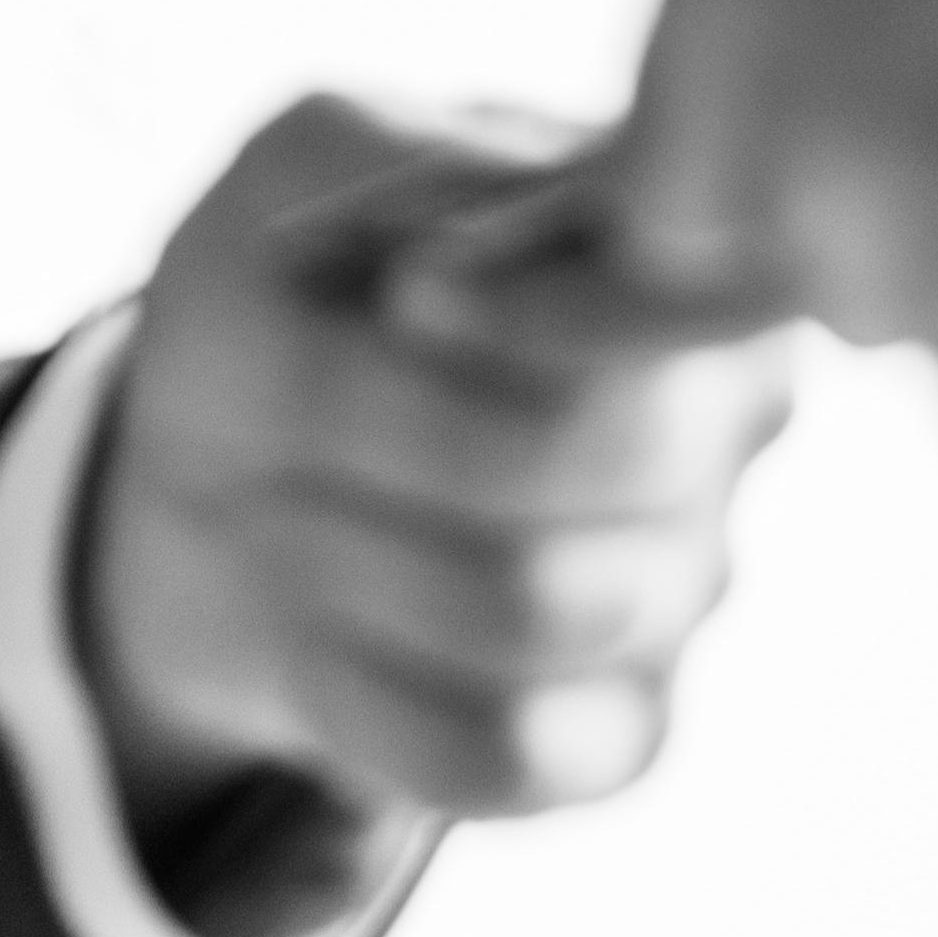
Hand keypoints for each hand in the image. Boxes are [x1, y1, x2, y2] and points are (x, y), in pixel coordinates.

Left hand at [84, 94, 793, 825]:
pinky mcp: (617, 730)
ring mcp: (684, 586)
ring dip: (347, 552)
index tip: (404, 300)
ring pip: (531, 606)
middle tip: (297, 404)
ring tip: (285, 504)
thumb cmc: (285, 294)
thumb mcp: (307, 183)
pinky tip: (312, 630)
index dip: (538, 314)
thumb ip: (409, 201)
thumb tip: (447, 290)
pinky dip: (356, 691)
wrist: (211, 469)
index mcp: (686, 248)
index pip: (690, 298)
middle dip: (402, 434)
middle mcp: (726, 423)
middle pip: (614, 454)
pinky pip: (496, 753)